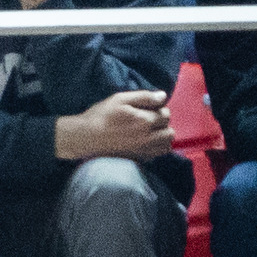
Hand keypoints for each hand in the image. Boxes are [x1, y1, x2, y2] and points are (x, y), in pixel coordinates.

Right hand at [52, 88, 172, 162]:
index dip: (160, 109)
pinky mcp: (137, 159)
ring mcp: (143, 151)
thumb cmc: (102, 115)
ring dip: (162, 138)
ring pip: (166, 146)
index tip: (149, 108)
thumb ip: (144, 97)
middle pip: (170, 133)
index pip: (166, 115)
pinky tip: (145, 142)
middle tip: (151, 120)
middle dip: (164, 124)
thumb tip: (163, 97)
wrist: (86, 138)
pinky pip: (156, 155)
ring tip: (150, 132)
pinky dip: (155, 148)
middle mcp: (148, 139)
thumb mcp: (121, 99)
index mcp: (145, 121)